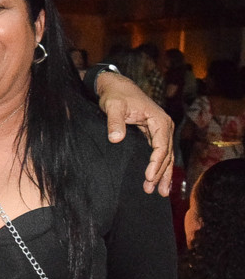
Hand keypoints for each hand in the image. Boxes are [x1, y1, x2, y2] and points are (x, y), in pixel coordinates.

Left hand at [97, 71, 174, 195]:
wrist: (116, 86)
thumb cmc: (115, 95)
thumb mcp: (113, 106)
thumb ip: (114, 122)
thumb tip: (115, 139)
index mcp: (158, 120)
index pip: (161, 146)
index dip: (155, 163)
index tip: (148, 177)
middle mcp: (163, 126)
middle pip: (166, 154)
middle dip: (160, 174)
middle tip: (152, 190)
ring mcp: (159, 130)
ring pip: (165, 156)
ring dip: (163, 174)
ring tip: (160, 192)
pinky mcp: (153, 134)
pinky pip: (159, 153)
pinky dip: (159, 166)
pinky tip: (157, 179)